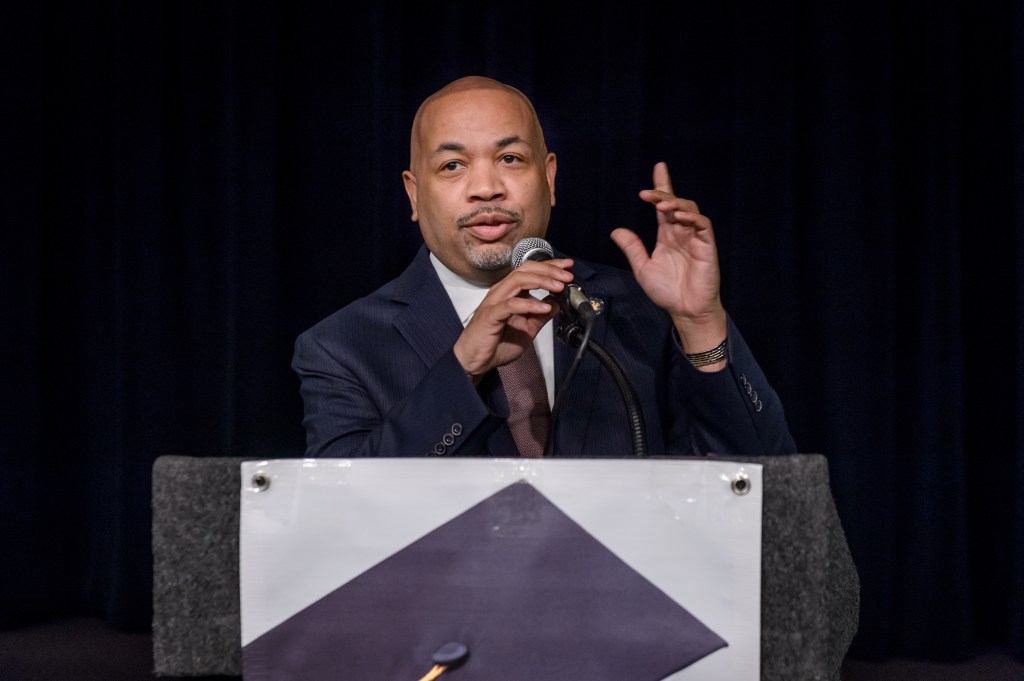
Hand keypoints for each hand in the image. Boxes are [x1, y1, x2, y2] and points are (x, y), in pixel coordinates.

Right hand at [453, 259, 572, 378]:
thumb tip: (557, 304)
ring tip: (559, 287)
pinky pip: (511, 305)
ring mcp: (494, 302)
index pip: (530, 271)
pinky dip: (530, 304)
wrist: (475, 361)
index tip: (568, 267)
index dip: (550, 266)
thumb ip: (541, 317)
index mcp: (509, 293)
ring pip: (518, 281)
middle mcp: (501, 292)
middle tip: (567, 276)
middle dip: (549, 270)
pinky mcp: (490, 315)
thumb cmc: (495, 345)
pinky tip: (544, 307)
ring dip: (541, 281)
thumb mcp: (527, 330)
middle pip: (525, 270)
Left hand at [610, 162, 726, 353]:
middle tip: (648, 192)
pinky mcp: (706, 246)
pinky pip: (702, 225)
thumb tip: (616, 231)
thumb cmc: (667, 291)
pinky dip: (692, 217)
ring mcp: (695, 238)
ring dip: (676, 204)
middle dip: (663, 193)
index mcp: (667, 235)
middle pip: (676, 203)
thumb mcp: (643, 268)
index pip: (664, 205)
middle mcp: (681, 232)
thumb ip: (632, 248)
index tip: (658, 168)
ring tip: (661, 204)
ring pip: (690, 209)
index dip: (662, 186)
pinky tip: (679, 217)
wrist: (685, 310)